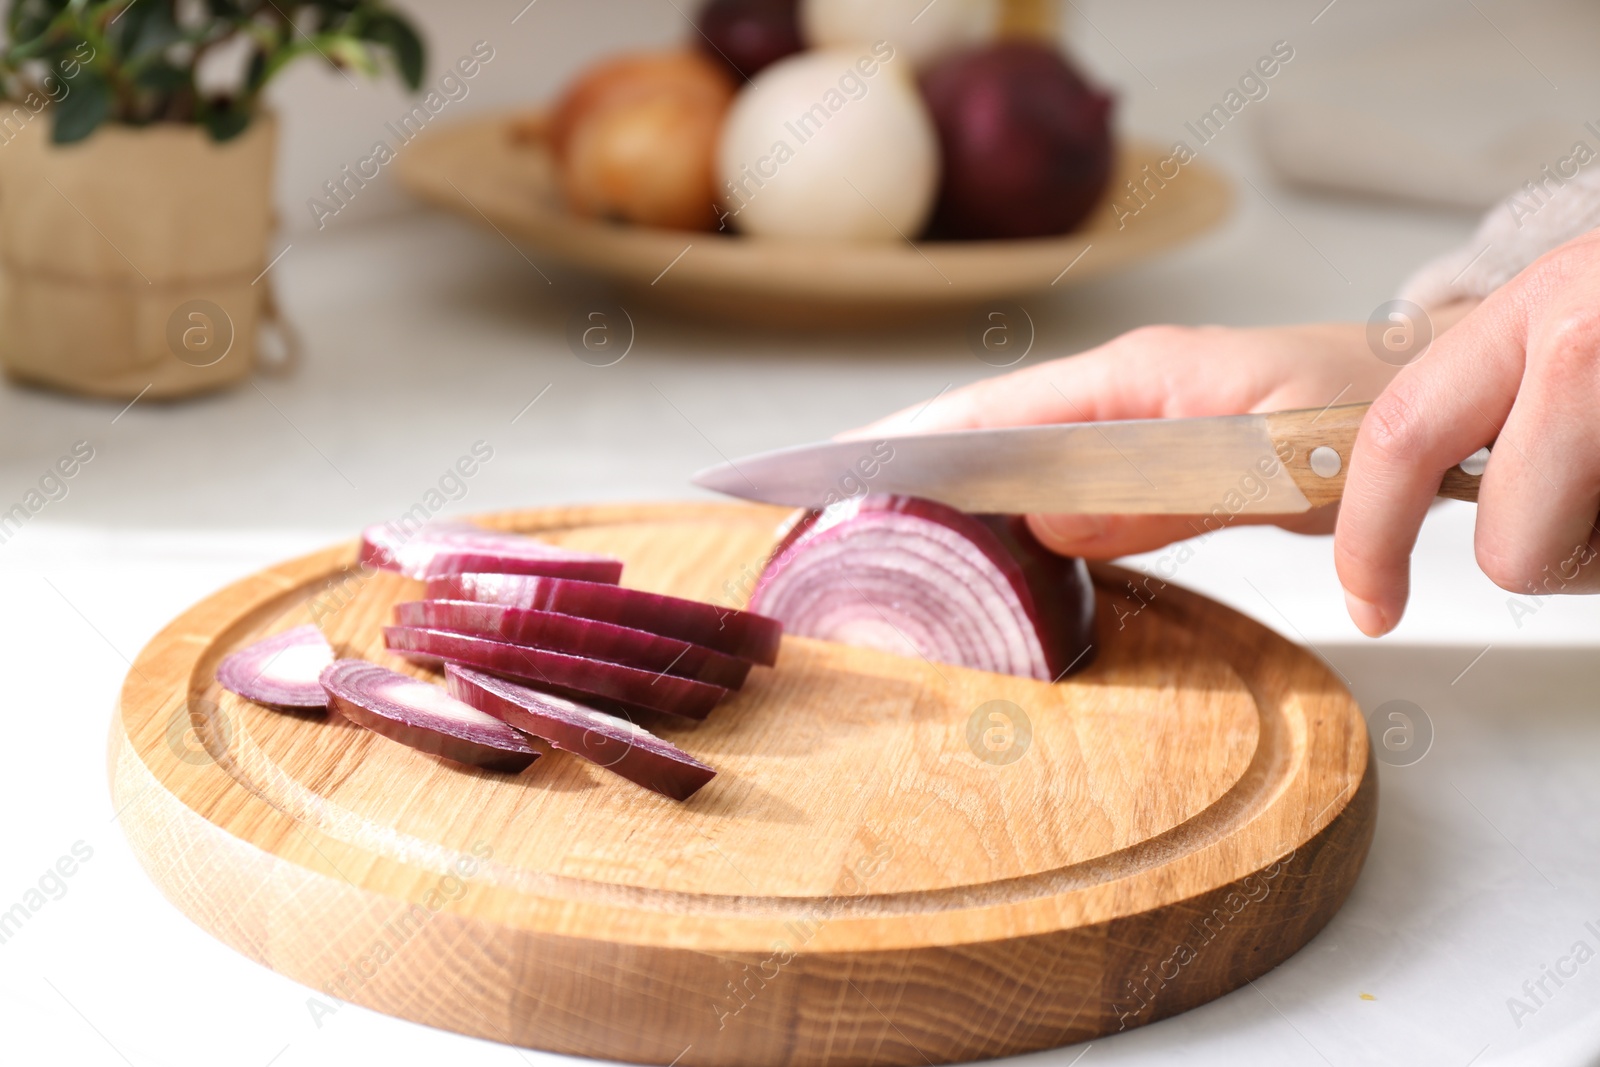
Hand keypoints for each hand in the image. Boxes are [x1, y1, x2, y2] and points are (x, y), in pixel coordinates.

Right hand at [853, 321, 1399, 558]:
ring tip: (867, 532)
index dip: (912, 441)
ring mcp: (1125, 432)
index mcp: (1129, 378)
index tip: (835, 470)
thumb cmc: (1350, 410)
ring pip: (1014, 463)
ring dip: (944, 493)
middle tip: (818, 511)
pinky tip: (976, 545)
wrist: (1407, 400)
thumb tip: (1044, 526)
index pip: (992, 410)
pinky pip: (1061, 492)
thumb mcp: (1260, 458)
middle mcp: (1112, 398)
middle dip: (901, 464)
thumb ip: (1155, 492)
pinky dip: (1009, 516)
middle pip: (984, 432)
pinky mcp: (1145, 469)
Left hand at [1339, 230, 1599, 636]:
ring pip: (1586, 566)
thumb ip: (1499, 396)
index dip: (1369, 537)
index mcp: (1541, 307)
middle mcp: (1589, 341)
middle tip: (1596, 498)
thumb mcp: (1579, 314)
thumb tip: (1404, 505)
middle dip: (1549, 553)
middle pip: (1510, 549)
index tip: (1369, 601)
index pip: (1401, 435)